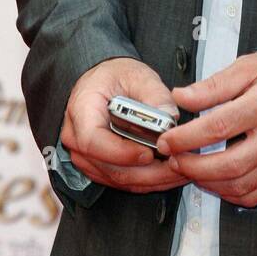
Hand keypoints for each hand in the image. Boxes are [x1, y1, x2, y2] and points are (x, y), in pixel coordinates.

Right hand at [60, 56, 191, 193]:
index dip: (122, 152)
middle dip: (147, 172)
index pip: (93, 140)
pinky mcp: (98, 167)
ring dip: (151, 180)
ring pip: (118, 179)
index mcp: (82, 110)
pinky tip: (168, 173)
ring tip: (180, 171)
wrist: (103, 82)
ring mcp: (85, 156)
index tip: (149, 153)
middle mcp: (76, 138)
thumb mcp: (137, 75)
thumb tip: (170, 116)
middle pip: (109, 167)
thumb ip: (154, 94)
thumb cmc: (115, 76)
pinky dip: (146, 180)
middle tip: (177, 165)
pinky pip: (121, 180)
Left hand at [156, 51, 256, 206]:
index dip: (186, 137)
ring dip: (208, 182)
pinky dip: (232, 193)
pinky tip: (218, 180)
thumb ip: (216, 83)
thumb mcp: (254, 65)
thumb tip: (182, 97)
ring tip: (192, 169)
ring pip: (240, 185)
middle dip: (192, 166)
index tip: (167, 139)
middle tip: (173, 159)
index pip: (217, 126)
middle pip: (227, 165)